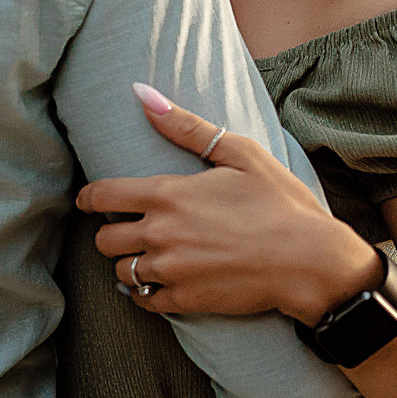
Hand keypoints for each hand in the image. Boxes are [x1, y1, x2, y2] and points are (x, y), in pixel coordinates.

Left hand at [78, 83, 381, 323]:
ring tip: (147, 256)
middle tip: (127, 228)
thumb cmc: (279, 202)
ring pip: (122, 272)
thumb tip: (142, 95)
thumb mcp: (238, 153)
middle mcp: (160, 235)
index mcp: (168, 195)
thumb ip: (186, 127)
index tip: (88, 200)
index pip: (100, 196)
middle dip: (110, 231)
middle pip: (103, 239)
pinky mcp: (186, 301)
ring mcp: (171, 272)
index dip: (88, 198)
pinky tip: (161, 284)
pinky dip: (146, 294)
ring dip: (128, 263)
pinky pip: (145, 303)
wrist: (309, 260)